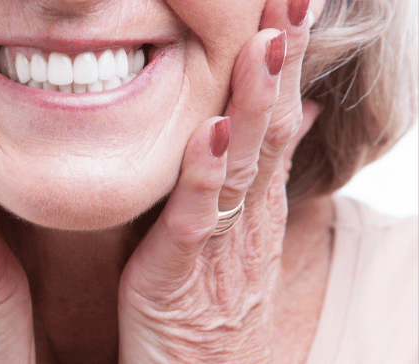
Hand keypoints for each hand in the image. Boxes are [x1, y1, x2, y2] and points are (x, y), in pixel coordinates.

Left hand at [118, 1, 318, 361]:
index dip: (284, 62)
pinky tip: (212, 133)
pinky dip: (206, 176)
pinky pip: (197, 221)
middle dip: (280, 62)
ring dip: (255, 103)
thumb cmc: (211, 305)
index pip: (276, 118)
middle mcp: (247, 217)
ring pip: (243, 165)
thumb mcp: (237, 235)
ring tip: (265, 44)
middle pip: (270, 129)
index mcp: (254, 204)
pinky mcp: (183, 276)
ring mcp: (221, 246)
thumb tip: (290, 119)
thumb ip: (254, 177)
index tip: (290, 4)